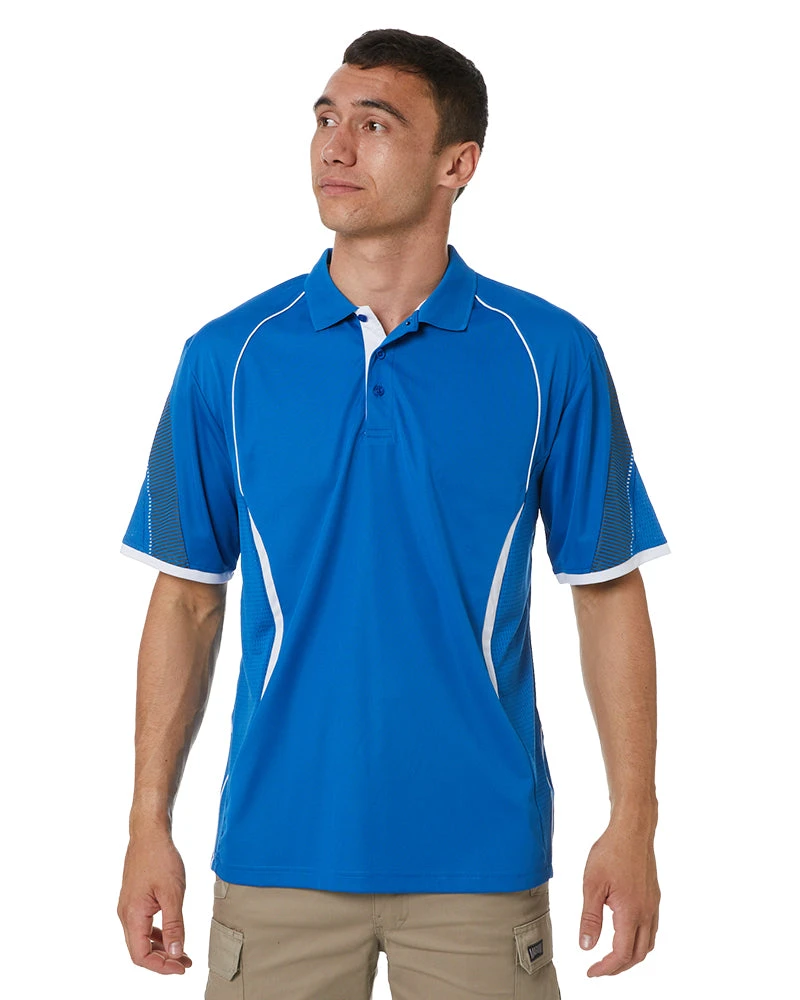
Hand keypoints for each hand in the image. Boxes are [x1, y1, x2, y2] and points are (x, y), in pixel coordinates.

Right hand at [117, 830, 192, 974]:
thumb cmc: (160, 858)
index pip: (141, 955)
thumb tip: (176, 953)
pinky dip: (157, 935)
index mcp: (132, 915)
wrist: (149, 834)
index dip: (161, 966)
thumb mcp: (173, 893)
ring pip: (141, 939)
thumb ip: (175, 925)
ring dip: (161, 949)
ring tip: (183, 953)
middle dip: (163, 961)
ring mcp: (128, 907)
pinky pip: (143, 926)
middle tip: (186, 963)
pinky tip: (172, 935)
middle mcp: (126, 914)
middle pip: (139, 951)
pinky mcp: (134, 901)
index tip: (181, 967)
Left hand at [579, 821, 659, 976]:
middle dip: (619, 967)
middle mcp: (647, 912)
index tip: (591, 972)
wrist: (632, 830)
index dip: (606, 968)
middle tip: (599, 968)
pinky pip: (651, 929)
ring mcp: (653, 905)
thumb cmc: (611, 852)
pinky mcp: (654, 897)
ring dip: (630, 955)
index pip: (621, 953)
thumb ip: (590, 918)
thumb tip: (586, 946)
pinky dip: (638, 940)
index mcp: (631, 912)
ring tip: (610, 956)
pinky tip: (624, 933)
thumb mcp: (592, 885)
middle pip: (638, 955)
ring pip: (648, 943)